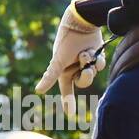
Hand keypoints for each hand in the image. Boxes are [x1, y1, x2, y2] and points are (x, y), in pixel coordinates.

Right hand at [35, 0, 105, 118]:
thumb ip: (50, 76)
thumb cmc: (66, 42)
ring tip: (87, 53)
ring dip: (91, 64)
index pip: (66, 89)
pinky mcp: (95, 55)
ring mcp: (86, 61)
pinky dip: (98, 58)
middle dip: (86, 77)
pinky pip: (100, 64)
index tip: (70, 114)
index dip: (68, 101)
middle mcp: (74, 67)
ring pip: (93, 73)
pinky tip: (94, 49)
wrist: (81, 23)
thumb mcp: (58, 61)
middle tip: (86, 67)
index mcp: (64, 70)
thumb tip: (38, 91)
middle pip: (84, 82)